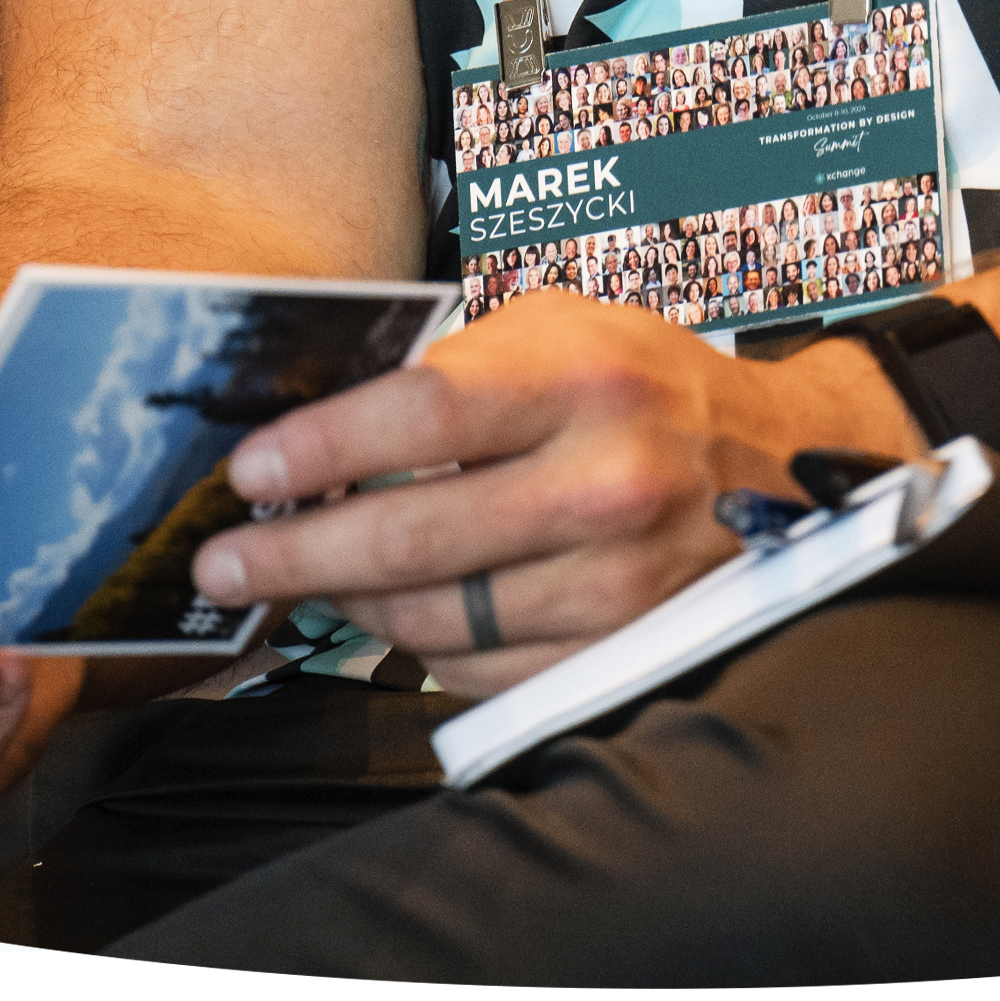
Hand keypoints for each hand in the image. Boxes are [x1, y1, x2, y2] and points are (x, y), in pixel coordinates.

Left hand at [186, 294, 807, 691]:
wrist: (775, 462)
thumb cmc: (647, 386)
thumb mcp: (565, 329)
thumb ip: (456, 370)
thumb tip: (324, 436)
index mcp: (586, 379)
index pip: (421, 417)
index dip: (318, 450)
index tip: (250, 472)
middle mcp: (604, 482)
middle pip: (409, 538)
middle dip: (291, 554)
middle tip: (225, 563)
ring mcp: (612, 579)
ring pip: (430, 619)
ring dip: (348, 603)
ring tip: (309, 579)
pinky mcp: (611, 650)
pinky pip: (474, 670)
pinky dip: (420, 647)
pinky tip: (399, 609)